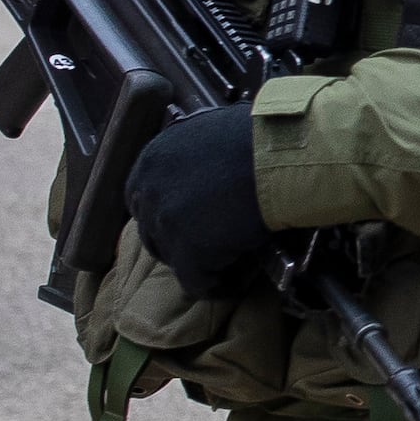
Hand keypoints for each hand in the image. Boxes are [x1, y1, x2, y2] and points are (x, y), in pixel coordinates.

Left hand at [127, 103, 268, 291]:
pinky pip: (197, 283)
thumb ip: (192, 159)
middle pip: (153, 232)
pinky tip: (236, 282)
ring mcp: (165, 224)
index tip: (191, 220)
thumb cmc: (256, 138)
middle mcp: (148, 191)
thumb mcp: (208, 135)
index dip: (168, 213)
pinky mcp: (187, 253)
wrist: (277, 156)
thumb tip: (204, 174)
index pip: (141, 200)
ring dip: (199, 261)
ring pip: (174, 259)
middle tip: (209, 243)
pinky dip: (218, 285)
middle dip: (179, 241)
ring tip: (227, 261)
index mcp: (151, 160)